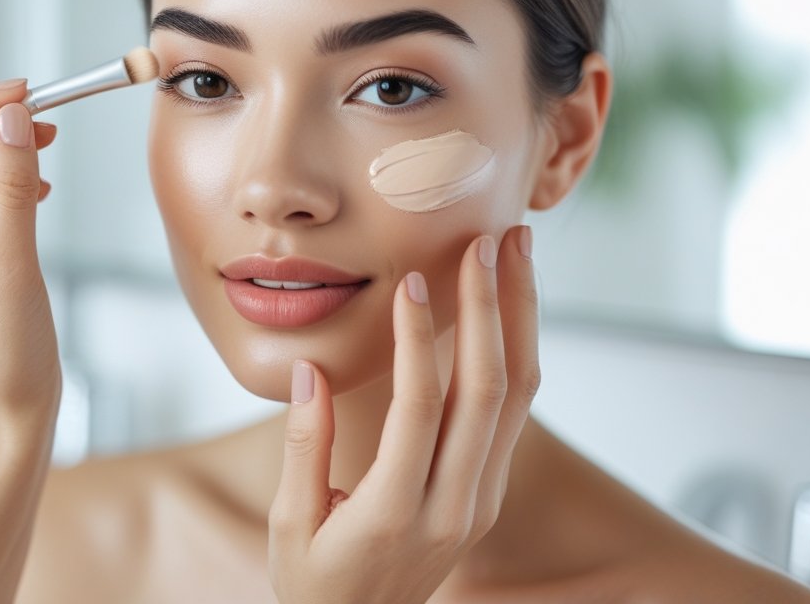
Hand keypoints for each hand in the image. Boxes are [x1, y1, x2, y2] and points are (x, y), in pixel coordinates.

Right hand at [268, 227, 539, 603]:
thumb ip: (302, 445)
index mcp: (396, 511)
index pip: (422, 407)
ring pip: (517, 398)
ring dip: (520, 320)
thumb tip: (309, 368)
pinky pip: (512, 414)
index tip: (412, 280)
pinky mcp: (488, 496)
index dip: (417, 338)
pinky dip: (515, 353)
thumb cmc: (316, 582)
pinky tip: (507, 310)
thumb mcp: (289, 523)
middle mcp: (454, 506)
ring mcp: (480, 501)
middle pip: (490, 391)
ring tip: (517, 255)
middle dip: (493, 306)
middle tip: (489, 240)